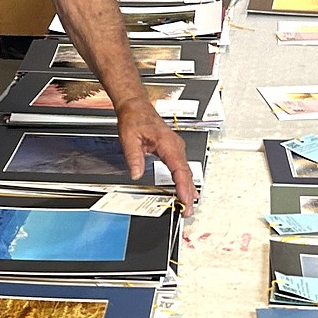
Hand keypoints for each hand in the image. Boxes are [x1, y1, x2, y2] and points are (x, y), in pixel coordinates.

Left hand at [114, 97, 196, 212]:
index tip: (185, 200)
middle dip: (188, 193)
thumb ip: (134, 157)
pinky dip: (184, 181)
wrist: (136, 106)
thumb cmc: (134, 118)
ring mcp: (176, 148)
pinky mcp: (174, 150)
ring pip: (186, 171)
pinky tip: (185, 190)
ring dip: (188, 188)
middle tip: (187, 211)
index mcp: (168, 143)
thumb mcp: (129, 138)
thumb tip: (136, 174)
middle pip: (186, 173)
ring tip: (187, 205)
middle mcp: (176, 146)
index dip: (184, 187)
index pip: (179, 169)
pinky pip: (182, 168)